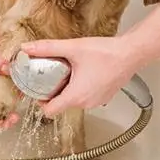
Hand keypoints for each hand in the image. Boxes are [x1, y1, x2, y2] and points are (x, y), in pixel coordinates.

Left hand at [20, 36, 141, 116]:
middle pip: (61, 105)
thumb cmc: (107, 53)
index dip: (40, 101)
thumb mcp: (73, 48)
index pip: (49, 112)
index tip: (38, 88)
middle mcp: (86, 104)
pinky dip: (81, 88)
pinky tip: (83, 72)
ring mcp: (96, 102)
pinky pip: (86, 97)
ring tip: (67, 72)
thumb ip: (48, 48)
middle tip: (51, 74)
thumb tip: (27, 48)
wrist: (131, 53)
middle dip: (53, 91)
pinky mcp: (104, 97)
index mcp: (76, 96)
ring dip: (68, 90)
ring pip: (74, 101)